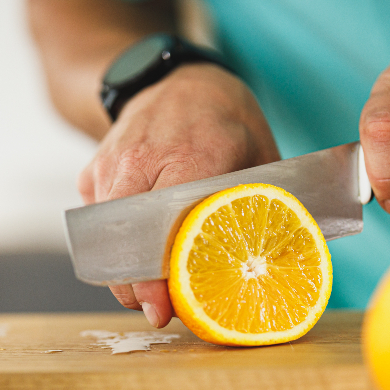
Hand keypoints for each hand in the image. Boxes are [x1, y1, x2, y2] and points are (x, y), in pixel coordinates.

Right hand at [79, 63, 280, 327]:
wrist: (173, 78)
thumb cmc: (225, 118)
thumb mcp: (260, 154)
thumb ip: (270, 203)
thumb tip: (298, 259)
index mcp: (191, 154)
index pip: (165, 226)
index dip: (158, 274)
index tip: (161, 309)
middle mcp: (140, 159)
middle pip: (125, 241)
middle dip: (133, 286)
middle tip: (157, 311)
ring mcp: (109, 164)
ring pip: (104, 237)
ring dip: (124, 270)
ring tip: (150, 288)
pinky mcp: (91, 172)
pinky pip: (96, 222)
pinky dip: (114, 244)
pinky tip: (138, 251)